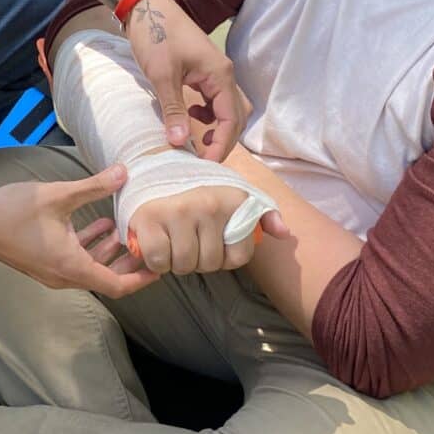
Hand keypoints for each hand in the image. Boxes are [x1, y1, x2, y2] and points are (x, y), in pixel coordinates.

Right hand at [0, 164, 158, 298]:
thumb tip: (124, 172)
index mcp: (71, 266)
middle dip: (131, 263)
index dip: (141, 278)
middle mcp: (64, 276)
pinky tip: (103, 225)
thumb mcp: (58, 195)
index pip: (116, 285)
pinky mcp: (46, 262)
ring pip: (92, 268)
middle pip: (108, 278)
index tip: (160, 265)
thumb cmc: (14, 211)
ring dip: (111, 252)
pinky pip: (77, 260)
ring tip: (130, 230)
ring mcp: (53, 271)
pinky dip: (92, 247)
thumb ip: (94, 186)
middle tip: (152, 245)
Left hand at [123, 0, 250, 161]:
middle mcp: (224, 74)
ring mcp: (216, 72)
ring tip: (197, 142)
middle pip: (236, 117)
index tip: (205, 165)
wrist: (147, 8)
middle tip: (203, 160)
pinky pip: (216, 100)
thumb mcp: (162, 76)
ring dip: (218, 128)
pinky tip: (191, 118)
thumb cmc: (155, 36)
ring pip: (228, 109)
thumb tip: (180, 143)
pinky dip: (208, 115)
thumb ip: (174, 110)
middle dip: (223, 140)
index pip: (231, 120)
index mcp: (220, 75)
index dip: (221, 146)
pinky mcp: (204, 72)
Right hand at [126, 186, 287, 274]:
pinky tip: (158, 245)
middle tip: (189, 243)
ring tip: (174, 242)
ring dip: (177, 262)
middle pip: (209, 264)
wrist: (156, 169)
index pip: (238, 258)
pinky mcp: (149, 218)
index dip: (224, 258)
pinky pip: (159, 260)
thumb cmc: (199, 192)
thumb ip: (264, 215)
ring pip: (184, 264)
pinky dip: (157, 261)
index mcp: (233, 201)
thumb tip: (283, 232)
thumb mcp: (236, 197)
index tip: (212, 243)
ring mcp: (178, 210)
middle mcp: (209, 204)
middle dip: (198, 261)